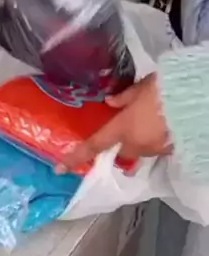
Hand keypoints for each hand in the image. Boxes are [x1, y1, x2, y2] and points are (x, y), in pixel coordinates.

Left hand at [56, 74, 173, 173]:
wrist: (197, 100)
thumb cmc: (166, 90)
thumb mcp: (141, 87)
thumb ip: (124, 98)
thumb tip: (110, 102)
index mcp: (123, 128)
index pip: (95, 145)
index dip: (76, 157)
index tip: (60, 169)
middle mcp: (137, 143)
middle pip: (122, 151)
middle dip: (121, 143)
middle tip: (125, 129)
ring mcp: (156, 148)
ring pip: (141, 149)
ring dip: (141, 140)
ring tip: (151, 121)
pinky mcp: (172, 149)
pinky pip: (158, 147)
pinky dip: (157, 139)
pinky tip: (165, 126)